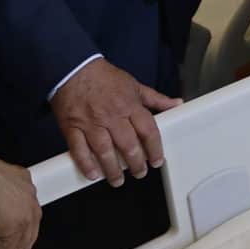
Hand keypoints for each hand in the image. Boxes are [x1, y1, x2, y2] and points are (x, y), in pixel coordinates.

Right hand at [50, 59, 181, 186]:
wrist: (73, 68)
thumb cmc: (104, 77)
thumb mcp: (134, 85)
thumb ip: (156, 99)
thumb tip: (176, 104)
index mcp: (129, 104)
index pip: (148, 130)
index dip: (155, 148)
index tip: (157, 160)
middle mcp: (112, 115)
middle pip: (128, 144)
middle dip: (136, 163)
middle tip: (140, 173)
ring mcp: (91, 122)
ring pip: (104, 151)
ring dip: (112, 169)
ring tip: (117, 180)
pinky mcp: (73, 127)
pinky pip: (79, 149)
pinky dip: (86, 164)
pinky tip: (93, 174)